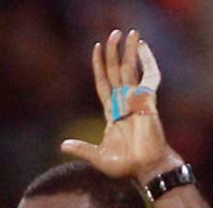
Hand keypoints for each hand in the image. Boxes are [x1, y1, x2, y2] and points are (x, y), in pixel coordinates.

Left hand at [60, 29, 180, 184]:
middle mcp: (125, 102)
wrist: (145, 169)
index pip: (104, 83)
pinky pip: (150, 77)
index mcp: (112, 112)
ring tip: (130, 33)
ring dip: (131, 51)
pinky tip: (144, 49)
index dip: (100, 66)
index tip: (96, 48)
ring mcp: (137, 101)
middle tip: (114, 33)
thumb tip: (63, 145)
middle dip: (115, 53)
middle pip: (117, 71)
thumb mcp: (98, 157)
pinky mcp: (149, 102)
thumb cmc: (126, 165)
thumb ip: (82, 149)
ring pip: (132, 70)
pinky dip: (148, 62)